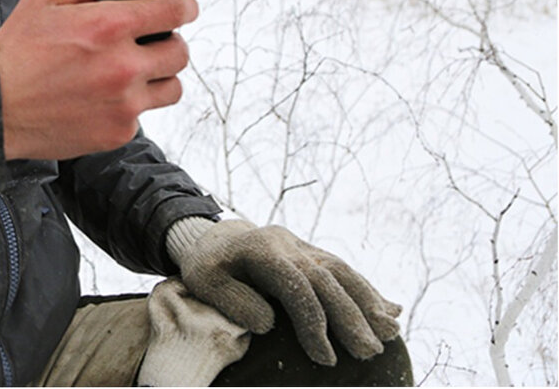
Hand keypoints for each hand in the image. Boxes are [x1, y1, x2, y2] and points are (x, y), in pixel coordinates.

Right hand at [0, 0, 197, 160]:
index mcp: (108, 26)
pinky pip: (141, 116)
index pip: (173, 10)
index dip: (184, 5)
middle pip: (180, 52)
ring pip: (172, 88)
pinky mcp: (118, 132)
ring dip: (158, 77)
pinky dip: (128, 107)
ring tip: (133, 74)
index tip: (184, 8)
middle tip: (151, 43)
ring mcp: (124, 103)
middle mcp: (123, 65)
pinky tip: (103, 99)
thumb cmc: (13, 58)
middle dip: (169, 43)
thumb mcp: (42, 1)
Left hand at [169, 219, 402, 365]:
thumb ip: (234, 301)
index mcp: (261, 250)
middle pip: (327, 278)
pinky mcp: (312, 253)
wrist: (213, 237)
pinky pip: (344, 269)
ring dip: (369, 303)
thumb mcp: (205, 282)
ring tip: (391, 334)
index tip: (326, 358)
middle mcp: (288, 244)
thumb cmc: (207, 267)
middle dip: (351, 316)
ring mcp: (302, 246)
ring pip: (343, 271)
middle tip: (369, 353)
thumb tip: (269, 322)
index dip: (314, 322)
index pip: (297, 286)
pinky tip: (390, 310)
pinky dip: (368, 291)